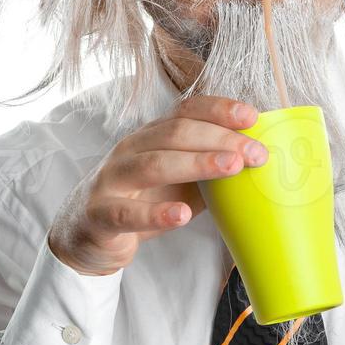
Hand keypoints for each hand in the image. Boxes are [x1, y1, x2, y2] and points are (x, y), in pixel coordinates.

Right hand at [47, 95, 268, 275]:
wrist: (86, 235)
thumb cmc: (139, 201)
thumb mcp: (177, 180)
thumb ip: (208, 169)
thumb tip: (259, 162)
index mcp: (151, 136)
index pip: (185, 111)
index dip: (218, 109)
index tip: (252, 116)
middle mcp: (131, 150)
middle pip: (176, 133)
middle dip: (220, 139)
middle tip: (255, 152)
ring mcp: (112, 180)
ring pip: (154, 164)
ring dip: (196, 163)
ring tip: (231, 168)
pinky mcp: (100, 214)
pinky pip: (127, 212)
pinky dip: (156, 213)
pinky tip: (181, 215)